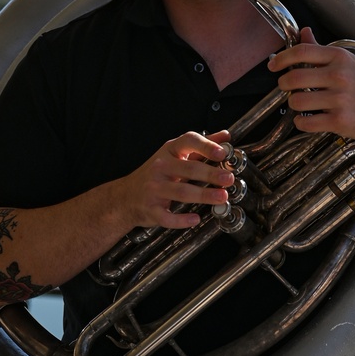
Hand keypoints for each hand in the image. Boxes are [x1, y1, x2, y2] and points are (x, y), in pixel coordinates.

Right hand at [119, 130, 234, 229]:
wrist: (126, 197)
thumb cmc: (156, 174)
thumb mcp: (175, 154)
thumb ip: (201, 146)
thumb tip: (225, 136)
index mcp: (169, 151)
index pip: (188, 141)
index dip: (206, 146)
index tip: (222, 152)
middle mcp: (160, 167)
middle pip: (189, 169)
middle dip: (210, 174)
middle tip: (228, 178)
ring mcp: (154, 188)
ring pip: (181, 191)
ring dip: (203, 194)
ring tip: (222, 196)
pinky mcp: (150, 208)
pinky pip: (166, 216)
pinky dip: (181, 220)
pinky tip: (195, 219)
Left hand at [268, 28, 354, 140]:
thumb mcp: (347, 62)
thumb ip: (321, 48)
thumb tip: (303, 31)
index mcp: (339, 58)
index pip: (302, 51)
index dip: (281, 58)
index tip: (273, 65)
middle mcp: (339, 76)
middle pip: (294, 78)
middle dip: (284, 84)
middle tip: (287, 88)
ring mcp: (340, 99)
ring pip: (297, 101)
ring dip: (293, 105)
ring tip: (301, 104)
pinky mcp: (340, 120)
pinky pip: (305, 122)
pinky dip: (301, 123)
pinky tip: (307, 120)